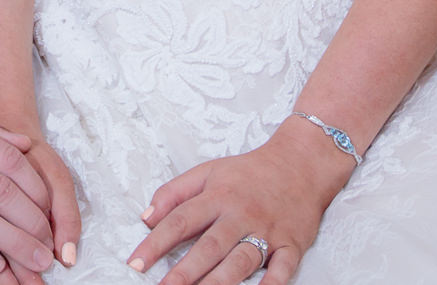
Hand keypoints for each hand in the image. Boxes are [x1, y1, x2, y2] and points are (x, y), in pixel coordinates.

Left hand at [128, 122, 353, 284]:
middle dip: (185, 272)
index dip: (156, 243)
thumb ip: (174, 192)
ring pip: (241, 261)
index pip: (181, 220)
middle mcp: (241, 215)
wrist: (301, 163)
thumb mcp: (208, 172)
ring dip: (219, 282)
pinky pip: (283, 269)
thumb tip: (145, 217)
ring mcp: (268, 231)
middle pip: (209, 246)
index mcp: (218, 196)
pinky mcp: (292, 245)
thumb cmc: (249, 172)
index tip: (136, 263)